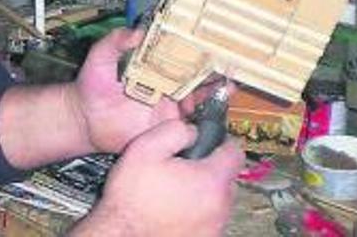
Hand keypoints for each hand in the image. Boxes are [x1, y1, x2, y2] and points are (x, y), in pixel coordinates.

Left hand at [68, 28, 225, 152]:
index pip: (180, 57)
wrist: (85, 121)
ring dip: (214, 94)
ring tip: (228, 88)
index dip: (197, 52)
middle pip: (196, 78)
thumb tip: (136, 32)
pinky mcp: (167, 128)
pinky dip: (204, 120)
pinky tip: (215, 116)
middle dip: (214, 73)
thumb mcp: (99, 58)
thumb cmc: (91, 86)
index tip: (213, 46)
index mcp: (154, 67)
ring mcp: (168, 107)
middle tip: (230, 69)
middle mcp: (165, 86)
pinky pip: (190, 125)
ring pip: (198, 100)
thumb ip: (114, 42)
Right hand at [70, 120, 243, 236]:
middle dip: (208, 168)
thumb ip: (174, 130)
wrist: (122, 235)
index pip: (234, 152)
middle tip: (182, 168)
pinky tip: (172, 208)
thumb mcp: (145, 149)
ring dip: (202, 192)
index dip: (219, 142)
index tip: (207, 142)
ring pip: (217, 199)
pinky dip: (196, 211)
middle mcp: (219, 206)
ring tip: (173, 190)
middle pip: (227, 177)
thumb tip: (191, 130)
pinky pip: (208, 218)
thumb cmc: (131, 199)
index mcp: (211, 180)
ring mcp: (214, 226)